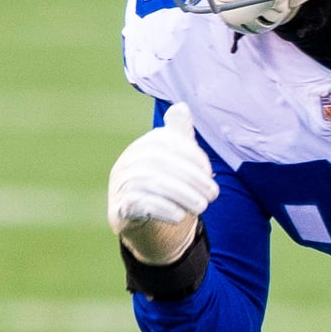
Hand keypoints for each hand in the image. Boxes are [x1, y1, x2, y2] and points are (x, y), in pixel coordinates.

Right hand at [108, 102, 218, 264]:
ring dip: (182, 195)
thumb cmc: (167, 185)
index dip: (193, 156)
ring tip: (202, 206)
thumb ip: (180, 134)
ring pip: (150, 182)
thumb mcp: (176, 159)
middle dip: (192, 179)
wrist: (147, 224)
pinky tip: (180, 215)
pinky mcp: (118, 209)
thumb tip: (181, 107)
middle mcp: (128, 161)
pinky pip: (137, 203)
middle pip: (160, 163)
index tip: (210, 174)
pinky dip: (162, 208)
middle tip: (213, 195)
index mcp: (144, 145)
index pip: (168, 142)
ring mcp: (120, 185)